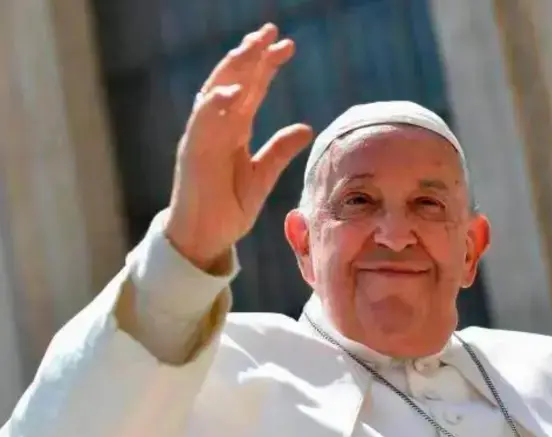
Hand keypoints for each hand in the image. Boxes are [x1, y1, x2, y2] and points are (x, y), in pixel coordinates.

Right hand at [165, 23, 312, 270]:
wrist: (205, 238)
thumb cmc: (228, 207)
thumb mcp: (263, 177)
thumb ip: (280, 151)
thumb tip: (306, 128)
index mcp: (234, 130)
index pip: (251, 88)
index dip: (266, 65)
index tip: (286, 45)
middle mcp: (216, 128)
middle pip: (233, 82)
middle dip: (251, 55)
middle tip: (271, 31)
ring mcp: (202, 138)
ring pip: (216, 94)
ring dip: (233, 69)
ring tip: (252, 47)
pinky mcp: (193, 155)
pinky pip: (203, 125)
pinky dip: (216, 105)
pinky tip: (233, 89)